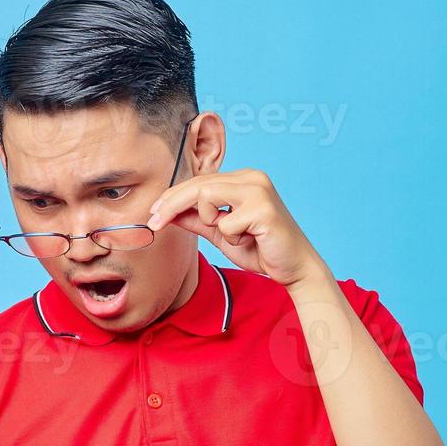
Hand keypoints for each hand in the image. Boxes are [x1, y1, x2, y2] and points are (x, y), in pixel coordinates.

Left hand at [147, 168, 326, 287]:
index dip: (173, 197)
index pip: (199, 181)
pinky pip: (225, 223)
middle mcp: (252, 177)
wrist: (293, 268)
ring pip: (206, 196)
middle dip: (171, 205)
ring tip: (233, 235)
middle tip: (153, 222)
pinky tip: (250, 240)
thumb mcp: (220, 233)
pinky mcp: (263, 208)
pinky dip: (231, 238)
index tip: (153, 213)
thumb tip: (167, 213)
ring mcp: (259, 190)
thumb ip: (197, 220)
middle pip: (198, 184)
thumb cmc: (260, 249)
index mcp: (242, 179)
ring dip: (211, 222)